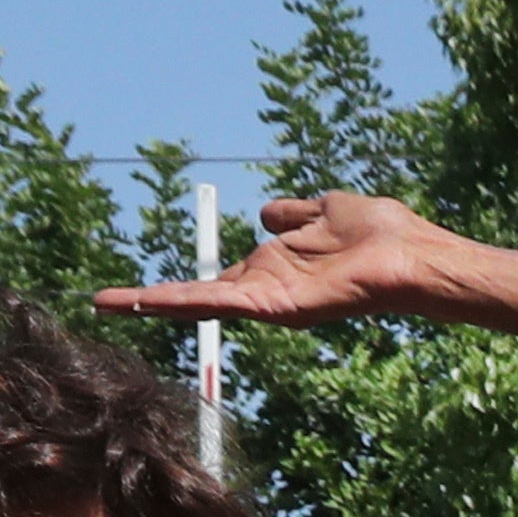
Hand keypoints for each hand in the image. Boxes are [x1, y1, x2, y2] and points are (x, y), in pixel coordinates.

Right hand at [93, 190, 456, 328]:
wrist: (414, 256)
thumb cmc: (383, 234)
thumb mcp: (326, 210)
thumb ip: (295, 213)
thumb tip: (266, 212)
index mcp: (276, 268)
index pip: (218, 277)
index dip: (183, 282)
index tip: (144, 288)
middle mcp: (268, 287)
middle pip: (201, 295)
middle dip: (152, 301)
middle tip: (102, 303)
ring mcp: (272, 300)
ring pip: (202, 300)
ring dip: (154, 302)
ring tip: (107, 303)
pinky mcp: (279, 307)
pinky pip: (225, 302)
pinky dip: (187, 300)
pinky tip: (149, 300)